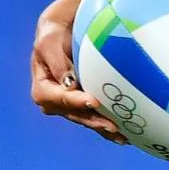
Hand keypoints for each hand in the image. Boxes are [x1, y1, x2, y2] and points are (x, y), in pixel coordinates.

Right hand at [29, 16, 125, 143]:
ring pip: (88, 120)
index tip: (94, 102)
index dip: (76, 102)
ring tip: (124, 136)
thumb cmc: (54, 35)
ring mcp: (69, 106)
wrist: (62, 33)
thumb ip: (58, 63)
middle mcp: (54, 102)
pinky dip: (109, 126)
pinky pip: (96, 118)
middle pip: (76, 114)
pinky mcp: (83, 106)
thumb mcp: (50, 43)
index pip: (59, 98)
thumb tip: (69, 84)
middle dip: (95, 121)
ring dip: (104, 129)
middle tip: (114, 126)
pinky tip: (126, 134)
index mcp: (43, 89)